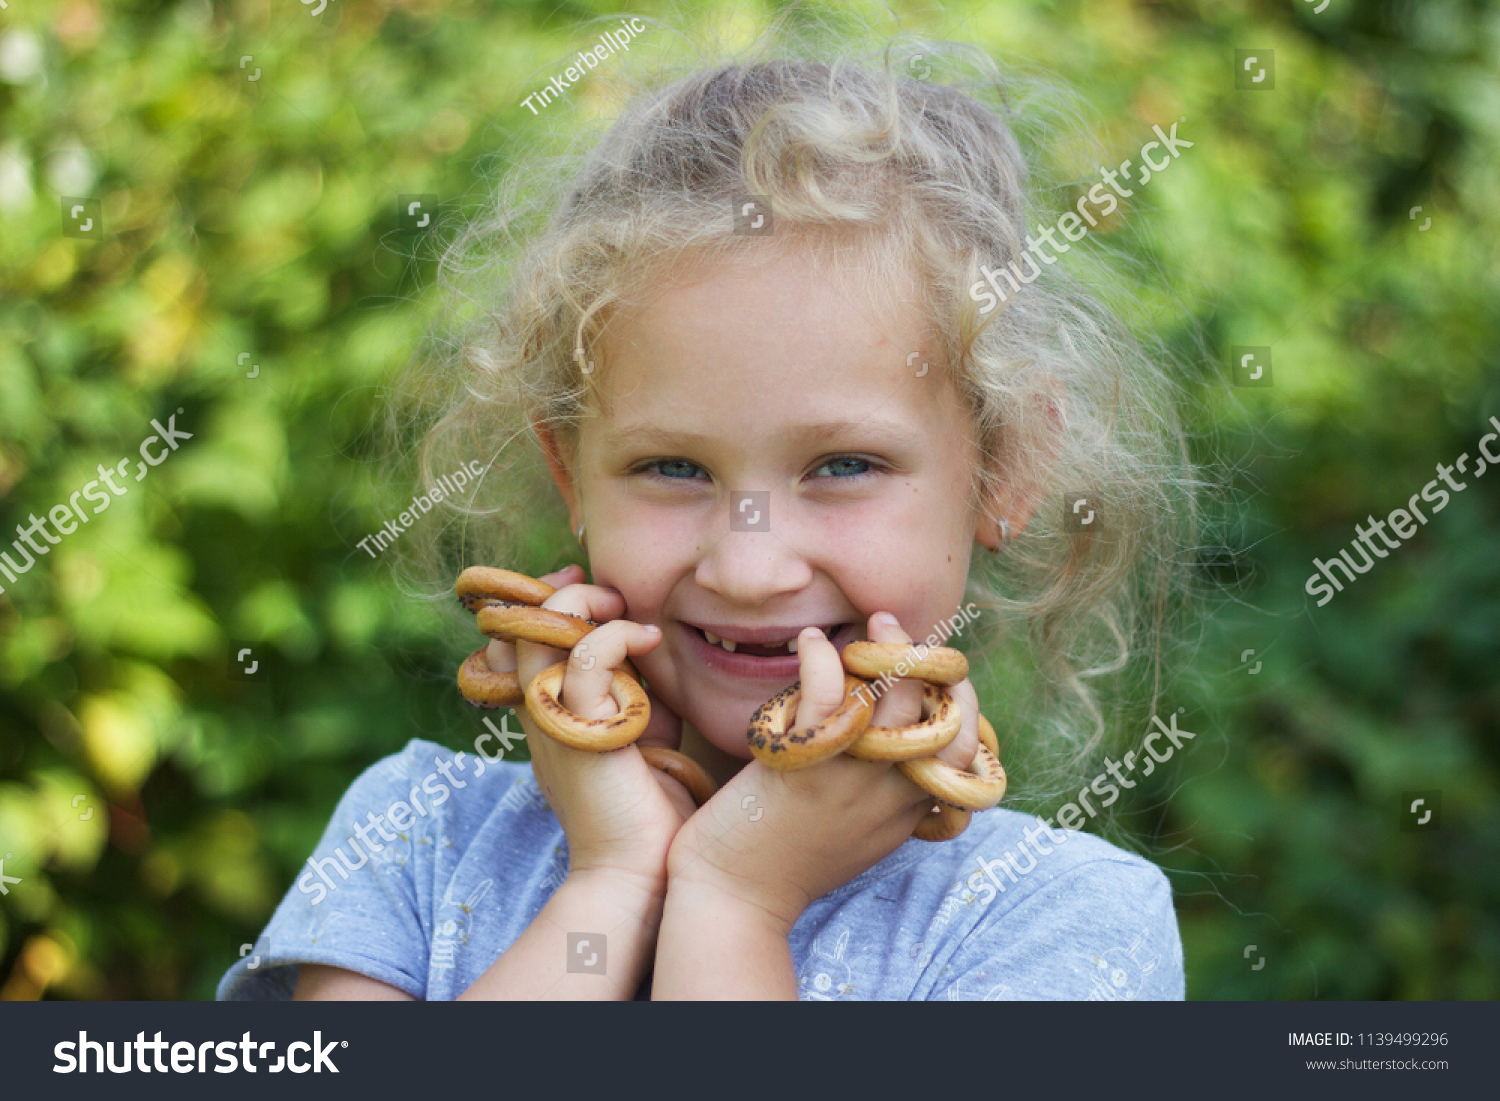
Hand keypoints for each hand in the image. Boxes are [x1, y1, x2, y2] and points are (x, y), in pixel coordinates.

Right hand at [488, 564, 694, 889]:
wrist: (640, 874)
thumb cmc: (650, 814)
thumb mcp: (640, 735)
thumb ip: (635, 692)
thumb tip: (651, 648)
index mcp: (545, 714)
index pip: (515, 639)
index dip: (544, 602)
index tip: (592, 589)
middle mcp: (537, 713)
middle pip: (516, 625)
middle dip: (561, 592)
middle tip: (610, 598)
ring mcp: (552, 721)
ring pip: (541, 629)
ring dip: (586, 605)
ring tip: (626, 613)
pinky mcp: (580, 731)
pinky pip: (587, 657)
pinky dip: (619, 635)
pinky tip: (649, 641)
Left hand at [664, 611, 980, 932]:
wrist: (733, 898)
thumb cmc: (787, 860)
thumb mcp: (859, 829)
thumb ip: (887, 788)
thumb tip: (901, 735)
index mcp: (909, 807)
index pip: (964, 742)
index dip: (957, 698)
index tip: (931, 669)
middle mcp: (891, 790)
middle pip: (938, 710)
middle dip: (928, 659)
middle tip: (896, 628)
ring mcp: (851, 776)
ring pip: (895, 695)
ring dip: (885, 646)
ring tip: (871, 623)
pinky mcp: (805, 763)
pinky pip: (828, 693)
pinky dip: (822, 657)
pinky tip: (811, 642)